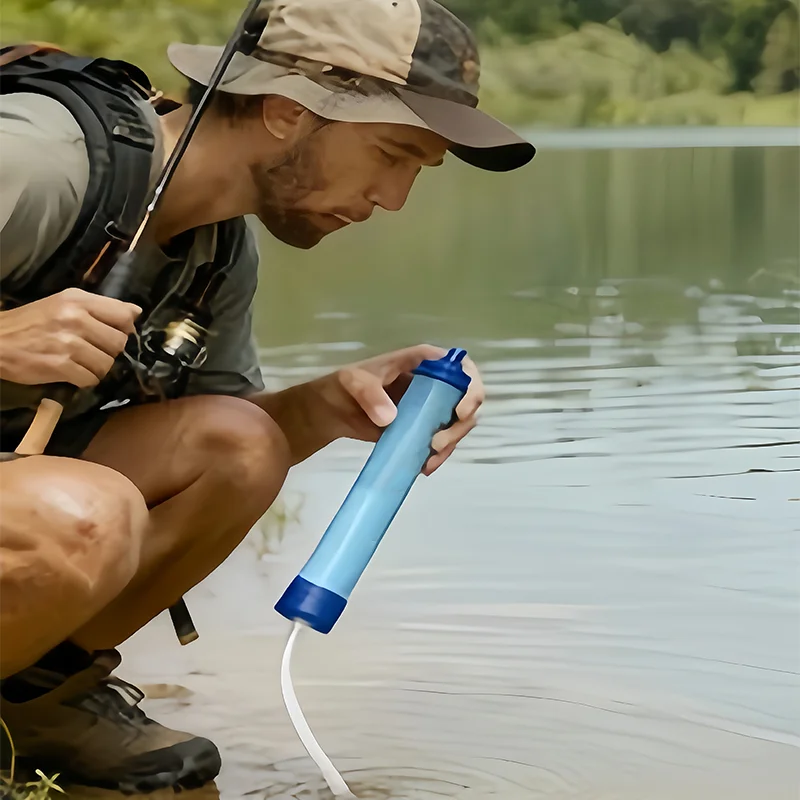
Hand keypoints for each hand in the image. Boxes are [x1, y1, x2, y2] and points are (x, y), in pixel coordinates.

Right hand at [0, 288, 140, 387]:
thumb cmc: (31, 322)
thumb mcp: (63, 303)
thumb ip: (100, 307)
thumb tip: (136, 312)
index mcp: (78, 300)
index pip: (124, 315)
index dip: (124, 329)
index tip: (113, 334)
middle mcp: (75, 318)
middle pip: (119, 343)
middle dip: (109, 351)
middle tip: (91, 351)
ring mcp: (68, 343)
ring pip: (107, 364)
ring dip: (97, 368)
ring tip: (80, 363)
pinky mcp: (60, 366)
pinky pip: (90, 379)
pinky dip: (84, 380)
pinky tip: (71, 373)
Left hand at [313, 344, 483, 474]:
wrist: (335, 410)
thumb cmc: (347, 385)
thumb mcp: (355, 382)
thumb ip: (370, 395)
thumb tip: (390, 418)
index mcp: (425, 362)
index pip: (462, 367)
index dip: (470, 386)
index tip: (459, 411)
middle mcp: (436, 383)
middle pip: (468, 400)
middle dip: (460, 424)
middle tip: (437, 443)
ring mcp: (432, 407)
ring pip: (459, 424)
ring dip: (451, 443)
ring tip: (429, 461)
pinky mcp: (424, 428)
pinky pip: (443, 441)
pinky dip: (439, 456)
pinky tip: (425, 467)